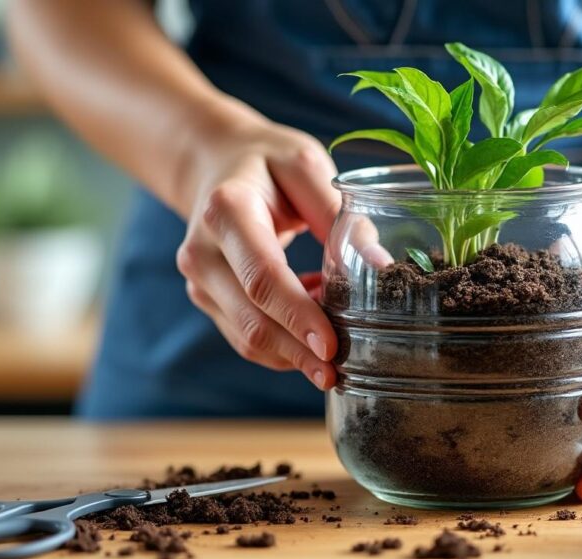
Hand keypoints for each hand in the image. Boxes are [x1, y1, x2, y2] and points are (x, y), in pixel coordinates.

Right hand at [174, 114, 341, 388]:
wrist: (215, 166)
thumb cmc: (267, 164)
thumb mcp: (305, 167)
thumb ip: (341, 214)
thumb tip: (383, 267)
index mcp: (226, 210)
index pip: (262, 277)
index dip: (297, 316)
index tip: (330, 346)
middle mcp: (202, 251)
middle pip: (251, 319)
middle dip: (298, 351)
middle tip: (339, 371)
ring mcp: (199, 281)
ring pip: (247, 338)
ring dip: (293, 351)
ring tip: (334, 346)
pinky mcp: (207, 300)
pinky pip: (246, 337)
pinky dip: (283, 344)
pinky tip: (312, 329)